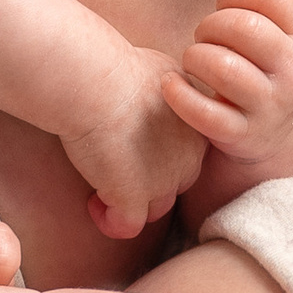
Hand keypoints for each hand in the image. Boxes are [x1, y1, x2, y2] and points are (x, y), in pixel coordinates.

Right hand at [60, 47, 203, 238]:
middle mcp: (188, 157)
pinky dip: (111, 220)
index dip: (161, 152)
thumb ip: (171, 93)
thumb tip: (160, 95)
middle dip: (150, 179)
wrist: (97, 83)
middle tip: (117, 164)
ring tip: (102, 189)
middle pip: (175, 183)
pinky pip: (126, 226)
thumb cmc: (119, 67)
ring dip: (131, 201)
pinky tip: (94, 204)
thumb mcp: (163, 71)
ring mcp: (163, 182)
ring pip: (154, 208)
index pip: (187, 153)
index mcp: (198, 127)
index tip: (133, 142)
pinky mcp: (132, 197)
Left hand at [162, 0, 292, 162]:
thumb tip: (222, 1)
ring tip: (193, 61)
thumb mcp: (280, 37)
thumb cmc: (265, 69)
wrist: (280, 135)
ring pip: (223, 67)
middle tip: (204, 37)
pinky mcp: (241, 134)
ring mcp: (269, 106)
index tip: (225, 6)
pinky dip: (177, 94)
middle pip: (244, 26)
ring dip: (194, 57)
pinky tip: (171, 84)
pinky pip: (202, 111)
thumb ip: (257, 9)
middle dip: (210, 25)